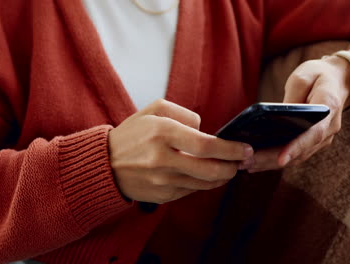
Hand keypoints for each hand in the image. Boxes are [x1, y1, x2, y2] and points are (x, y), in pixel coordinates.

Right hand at [109, 99, 253, 203]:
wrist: (105, 164)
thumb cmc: (132, 134)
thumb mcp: (153, 110)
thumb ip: (184, 113)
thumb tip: (205, 130)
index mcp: (162, 133)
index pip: (206, 145)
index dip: (231, 149)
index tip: (245, 149)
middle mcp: (162, 159)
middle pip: (210, 169)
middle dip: (232, 166)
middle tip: (242, 161)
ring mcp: (162, 181)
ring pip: (204, 183)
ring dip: (222, 177)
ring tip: (229, 169)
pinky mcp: (161, 196)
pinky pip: (191, 191)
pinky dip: (204, 184)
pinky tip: (207, 176)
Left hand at [239, 56, 349, 172]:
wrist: (339, 79)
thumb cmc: (318, 74)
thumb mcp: (303, 76)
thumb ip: (292, 96)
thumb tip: (277, 116)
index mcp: (329, 107)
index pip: (314, 133)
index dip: (296, 147)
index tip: (281, 159)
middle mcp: (329, 128)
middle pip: (301, 151)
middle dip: (273, 159)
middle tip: (247, 163)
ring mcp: (323, 137)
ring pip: (297, 157)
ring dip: (271, 163)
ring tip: (246, 165)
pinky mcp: (314, 142)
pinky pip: (295, 155)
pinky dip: (275, 160)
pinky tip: (255, 163)